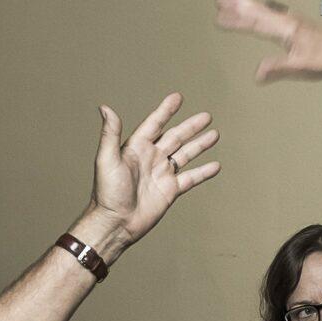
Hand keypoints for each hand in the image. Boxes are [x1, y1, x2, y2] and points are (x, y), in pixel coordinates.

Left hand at [76, 93, 220, 261]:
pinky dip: (203, 172)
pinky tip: (215, 166)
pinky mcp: (170, 190)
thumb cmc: (107, 192)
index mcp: (137, 147)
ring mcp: (162, 174)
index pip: (155, 123)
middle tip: (206, 116)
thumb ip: (110, 133)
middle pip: (175, 137)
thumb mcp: (107, 159)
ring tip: (215, 134)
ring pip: (185, 155)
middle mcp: (151, 158)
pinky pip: (191, 178)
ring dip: (200, 144)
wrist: (116, 222)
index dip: (166, 110)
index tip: (178, 97)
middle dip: (191, 126)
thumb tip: (105, 107)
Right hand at [215, 0, 321, 93]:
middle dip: (238, 5)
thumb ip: (277, 68)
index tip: (218, 18)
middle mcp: (288, 21)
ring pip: (265, 9)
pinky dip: (263, 7)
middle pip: (258, 11)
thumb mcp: (300, 67)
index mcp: (286, 30)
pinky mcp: (297, 25)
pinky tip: (262, 6)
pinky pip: (274, 12)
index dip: (236, 21)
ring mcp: (293, 21)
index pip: (255, 24)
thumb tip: (257, 74)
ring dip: (248, 3)